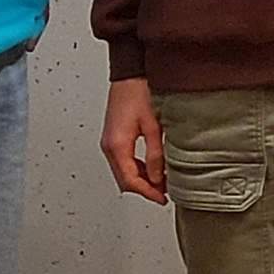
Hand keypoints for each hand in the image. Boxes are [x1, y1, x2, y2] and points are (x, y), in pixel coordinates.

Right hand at [101, 77, 166, 202]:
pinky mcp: (113, 138)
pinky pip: (123, 161)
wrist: (130, 75)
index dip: (147, 192)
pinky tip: (153, 170)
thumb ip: (156, 154)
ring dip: (141, 180)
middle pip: (124, 179)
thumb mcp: (154, 126)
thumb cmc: (140, 93)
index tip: (162, 199)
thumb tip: (159, 178)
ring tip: (162, 184)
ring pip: (123, 172)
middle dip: (144, 189)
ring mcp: (109, 143)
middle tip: (164, 195)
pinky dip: (137, 170)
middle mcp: (109, 146)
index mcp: (117, 145)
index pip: (130, 180)